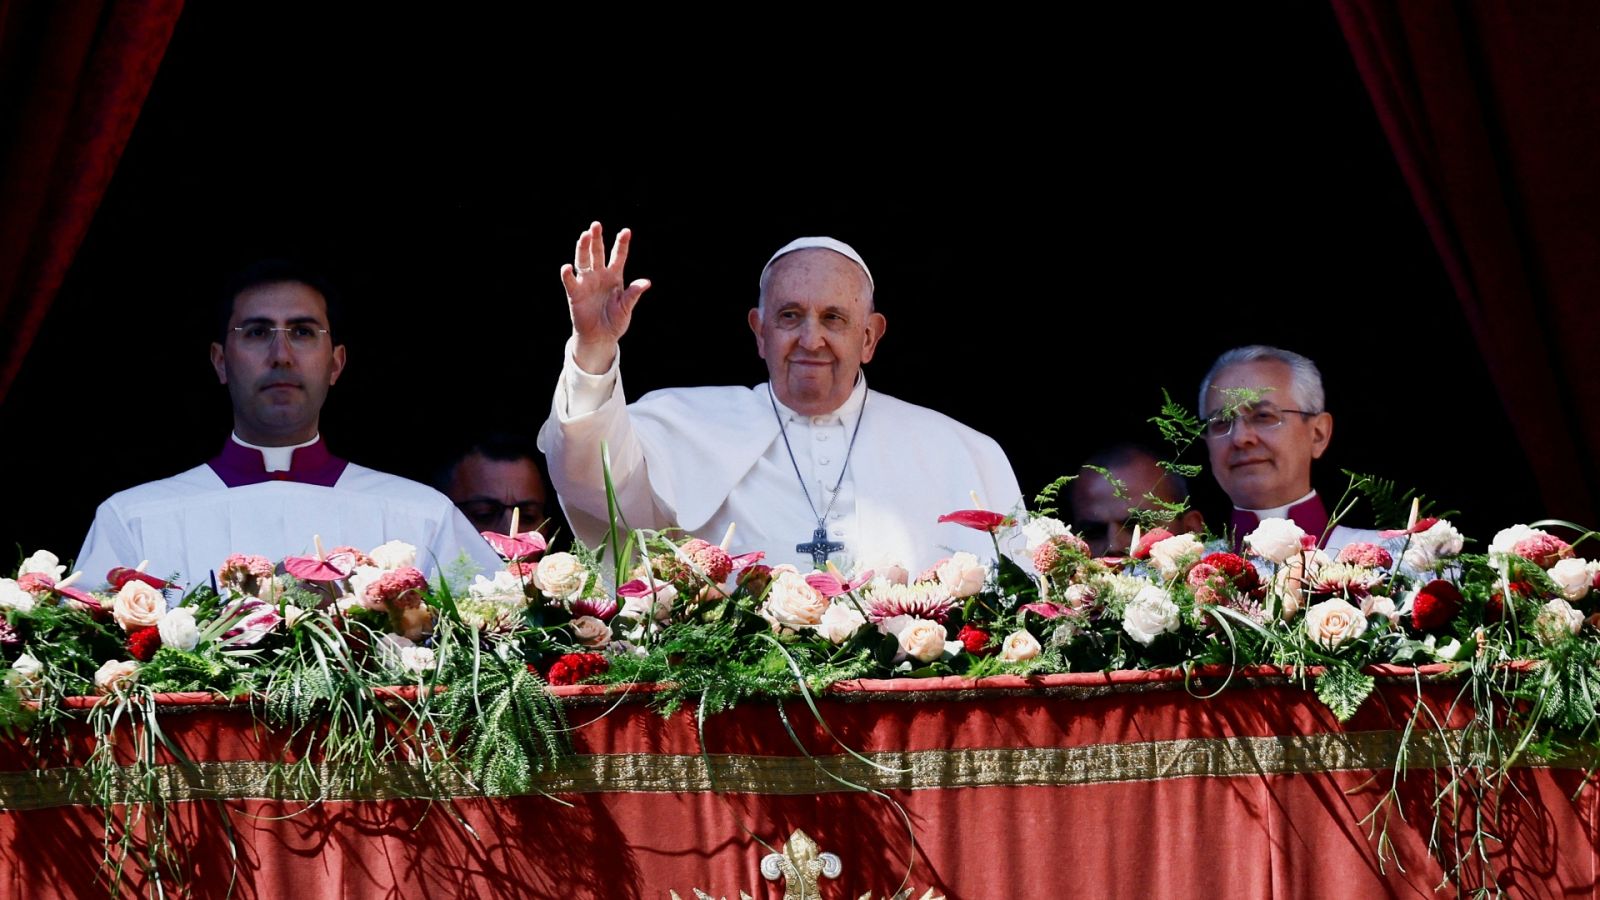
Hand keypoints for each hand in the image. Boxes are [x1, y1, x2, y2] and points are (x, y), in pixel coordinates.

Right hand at [561, 222, 650, 373]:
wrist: (601, 337)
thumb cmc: (615, 321)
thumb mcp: (627, 307)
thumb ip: (633, 293)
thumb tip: (646, 282)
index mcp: (615, 276)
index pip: (618, 256)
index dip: (621, 244)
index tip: (626, 231)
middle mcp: (599, 275)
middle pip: (597, 252)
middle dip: (597, 239)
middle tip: (596, 225)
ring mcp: (586, 282)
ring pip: (583, 261)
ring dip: (582, 248)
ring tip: (584, 235)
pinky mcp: (575, 293)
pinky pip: (570, 281)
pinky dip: (568, 274)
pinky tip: (567, 267)